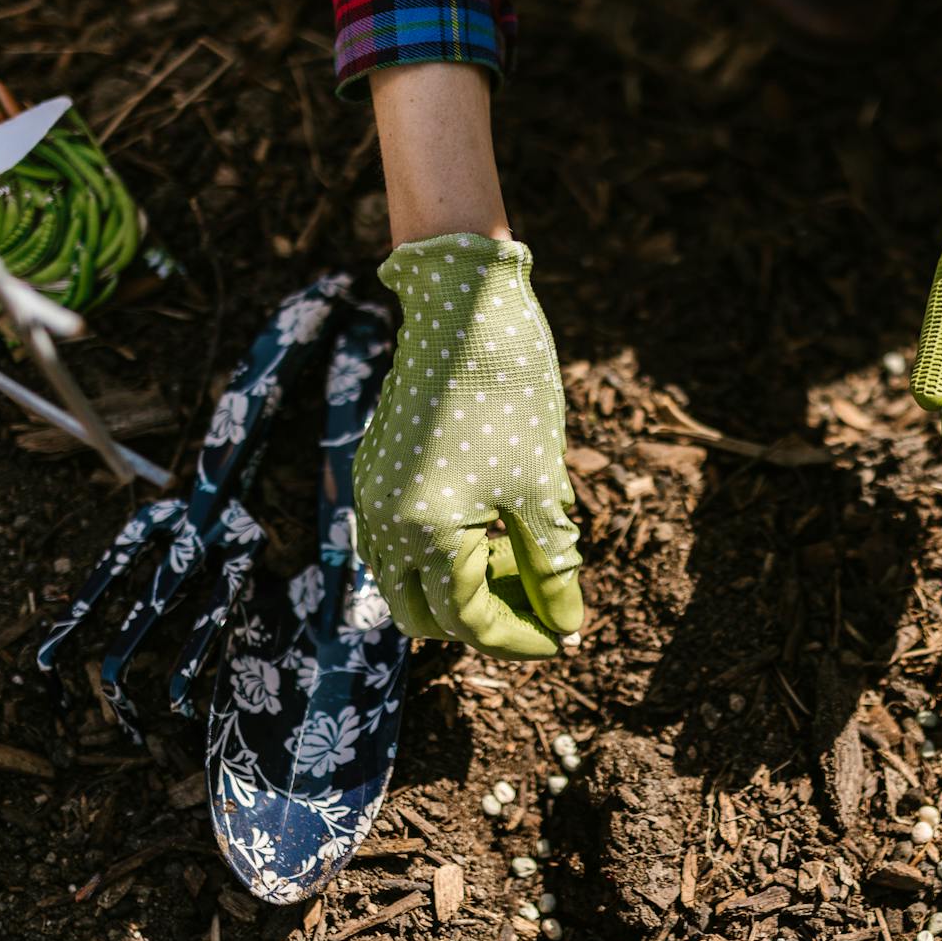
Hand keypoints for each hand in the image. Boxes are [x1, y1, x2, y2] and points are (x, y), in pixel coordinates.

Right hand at [354, 233, 583, 658]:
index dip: (522, 637)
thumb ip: (551, 564)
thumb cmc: (509, 390)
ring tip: (517, 565)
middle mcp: (385, 524)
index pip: (470, 622)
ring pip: (405, 581)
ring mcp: (373, 496)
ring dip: (457, 591)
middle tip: (538, 609)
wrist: (462, 303)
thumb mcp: (540, 484)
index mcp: (426, 533)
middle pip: (426, 616)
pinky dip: (439, 555)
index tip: (564, 637)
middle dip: (483, 623)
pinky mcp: (375, 471)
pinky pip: (397, 542)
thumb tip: (567, 624)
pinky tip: (488, 529)